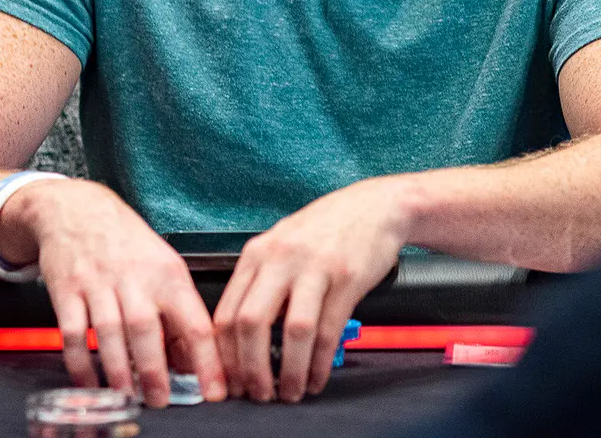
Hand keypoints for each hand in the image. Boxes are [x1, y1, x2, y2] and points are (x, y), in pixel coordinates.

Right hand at [0, 178, 225, 407]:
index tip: (214, 392)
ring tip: (127, 396)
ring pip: (110, 332)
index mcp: (169, 275)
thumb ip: (178, 311)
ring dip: (118, 370)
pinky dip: (80, 363)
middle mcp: (135, 278)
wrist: (79, 209)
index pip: (196, 323)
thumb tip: (192, 360)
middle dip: (155, 371)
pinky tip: (88, 381)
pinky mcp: (67, 290)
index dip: (207, 361)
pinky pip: (73, 333)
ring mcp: (99, 283)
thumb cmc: (128, 243)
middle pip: (147, 329)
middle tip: (160, 401)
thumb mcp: (165, 266)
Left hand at [214, 177, 409, 402]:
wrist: (376, 206)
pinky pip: (329, 330)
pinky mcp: (346, 278)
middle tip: (257, 394)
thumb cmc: (327, 228)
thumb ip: (260, 282)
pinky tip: (318, 377)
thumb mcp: (281, 244)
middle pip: (251, 323)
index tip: (230, 382)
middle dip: (251, 369)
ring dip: (290, 371)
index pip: (225, 313)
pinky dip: (321, 362)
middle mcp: (281, 258)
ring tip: (291, 392)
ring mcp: (314, 267)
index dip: (225, 357)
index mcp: (257, 253)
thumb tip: (241, 338)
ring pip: (292, 331)